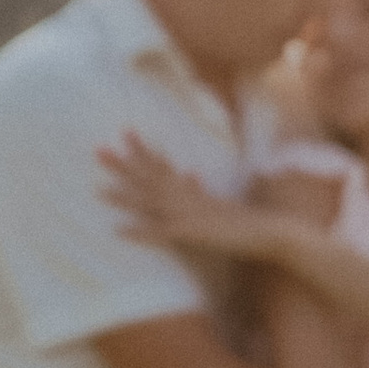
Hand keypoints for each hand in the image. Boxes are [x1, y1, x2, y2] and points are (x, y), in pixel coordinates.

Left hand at [101, 132, 269, 261]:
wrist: (270, 230)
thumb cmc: (250, 221)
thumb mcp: (220, 204)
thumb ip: (202, 193)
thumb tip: (191, 175)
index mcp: (193, 191)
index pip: (162, 167)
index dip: (142, 152)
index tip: (125, 134)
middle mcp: (187, 197)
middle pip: (149, 178)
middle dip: (123, 165)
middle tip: (98, 151)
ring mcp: (188, 214)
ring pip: (149, 202)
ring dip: (124, 197)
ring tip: (98, 192)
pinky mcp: (191, 233)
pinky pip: (159, 233)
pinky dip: (139, 232)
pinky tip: (119, 231)